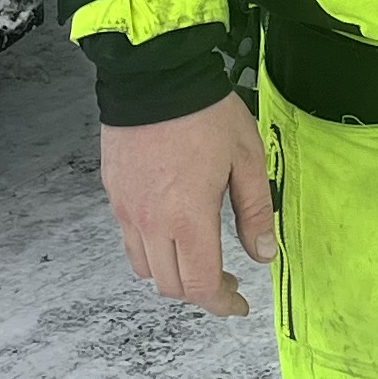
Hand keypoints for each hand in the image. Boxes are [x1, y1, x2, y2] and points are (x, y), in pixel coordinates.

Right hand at [100, 93, 274, 313]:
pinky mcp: (113, 193)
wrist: (154, 74)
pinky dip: (151, 249)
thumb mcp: (246, 159)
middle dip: (200, 292)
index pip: (200, 286)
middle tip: (225, 279)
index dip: (221, 304)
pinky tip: (171, 228)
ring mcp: (127, 209)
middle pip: (170, 285)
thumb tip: (263, 254)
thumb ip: (255, 212)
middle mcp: (151, 222)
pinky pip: (129, 238)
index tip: (238, 304)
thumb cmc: (204, 113)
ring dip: (172, 273)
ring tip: (197, 255)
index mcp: (188, 218)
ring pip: (145, 268)